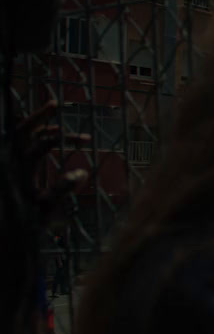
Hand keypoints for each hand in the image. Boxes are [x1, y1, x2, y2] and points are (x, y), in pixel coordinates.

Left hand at [16, 100, 89, 216]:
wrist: (8, 229)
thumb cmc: (25, 220)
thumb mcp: (45, 206)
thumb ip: (62, 189)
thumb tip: (82, 172)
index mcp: (20, 167)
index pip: (40, 143)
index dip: (63, 138)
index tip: (85, 139)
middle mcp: (13, 161)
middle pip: (23, 130)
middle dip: (39, 116)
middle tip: (55, 104)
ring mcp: (12, 163)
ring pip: (22, 136)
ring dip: (39, 127)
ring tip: (57, 121)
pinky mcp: (14, 169)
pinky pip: (22, 146)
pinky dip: (36, 138)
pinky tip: (50, 140)